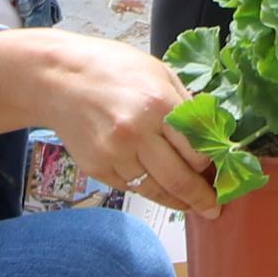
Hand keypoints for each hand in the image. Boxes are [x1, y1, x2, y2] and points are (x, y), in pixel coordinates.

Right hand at [50, 35, 221, 215]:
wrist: (57, 78)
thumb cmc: (111, 68)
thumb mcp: (158, 73)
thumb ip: (184, 105)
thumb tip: (209, 135)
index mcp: (159, 104)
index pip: (197, 150)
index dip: (211, 166)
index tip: (220, 173)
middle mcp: (137, 133)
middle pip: (179, 179)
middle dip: (201, 198)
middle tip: (213, 208)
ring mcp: (114, 154)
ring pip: (155, 190)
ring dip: (176, 201)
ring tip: (190, 204)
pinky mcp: (97, 168)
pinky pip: (131, 187)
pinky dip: (147, 189)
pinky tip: (157, 186)